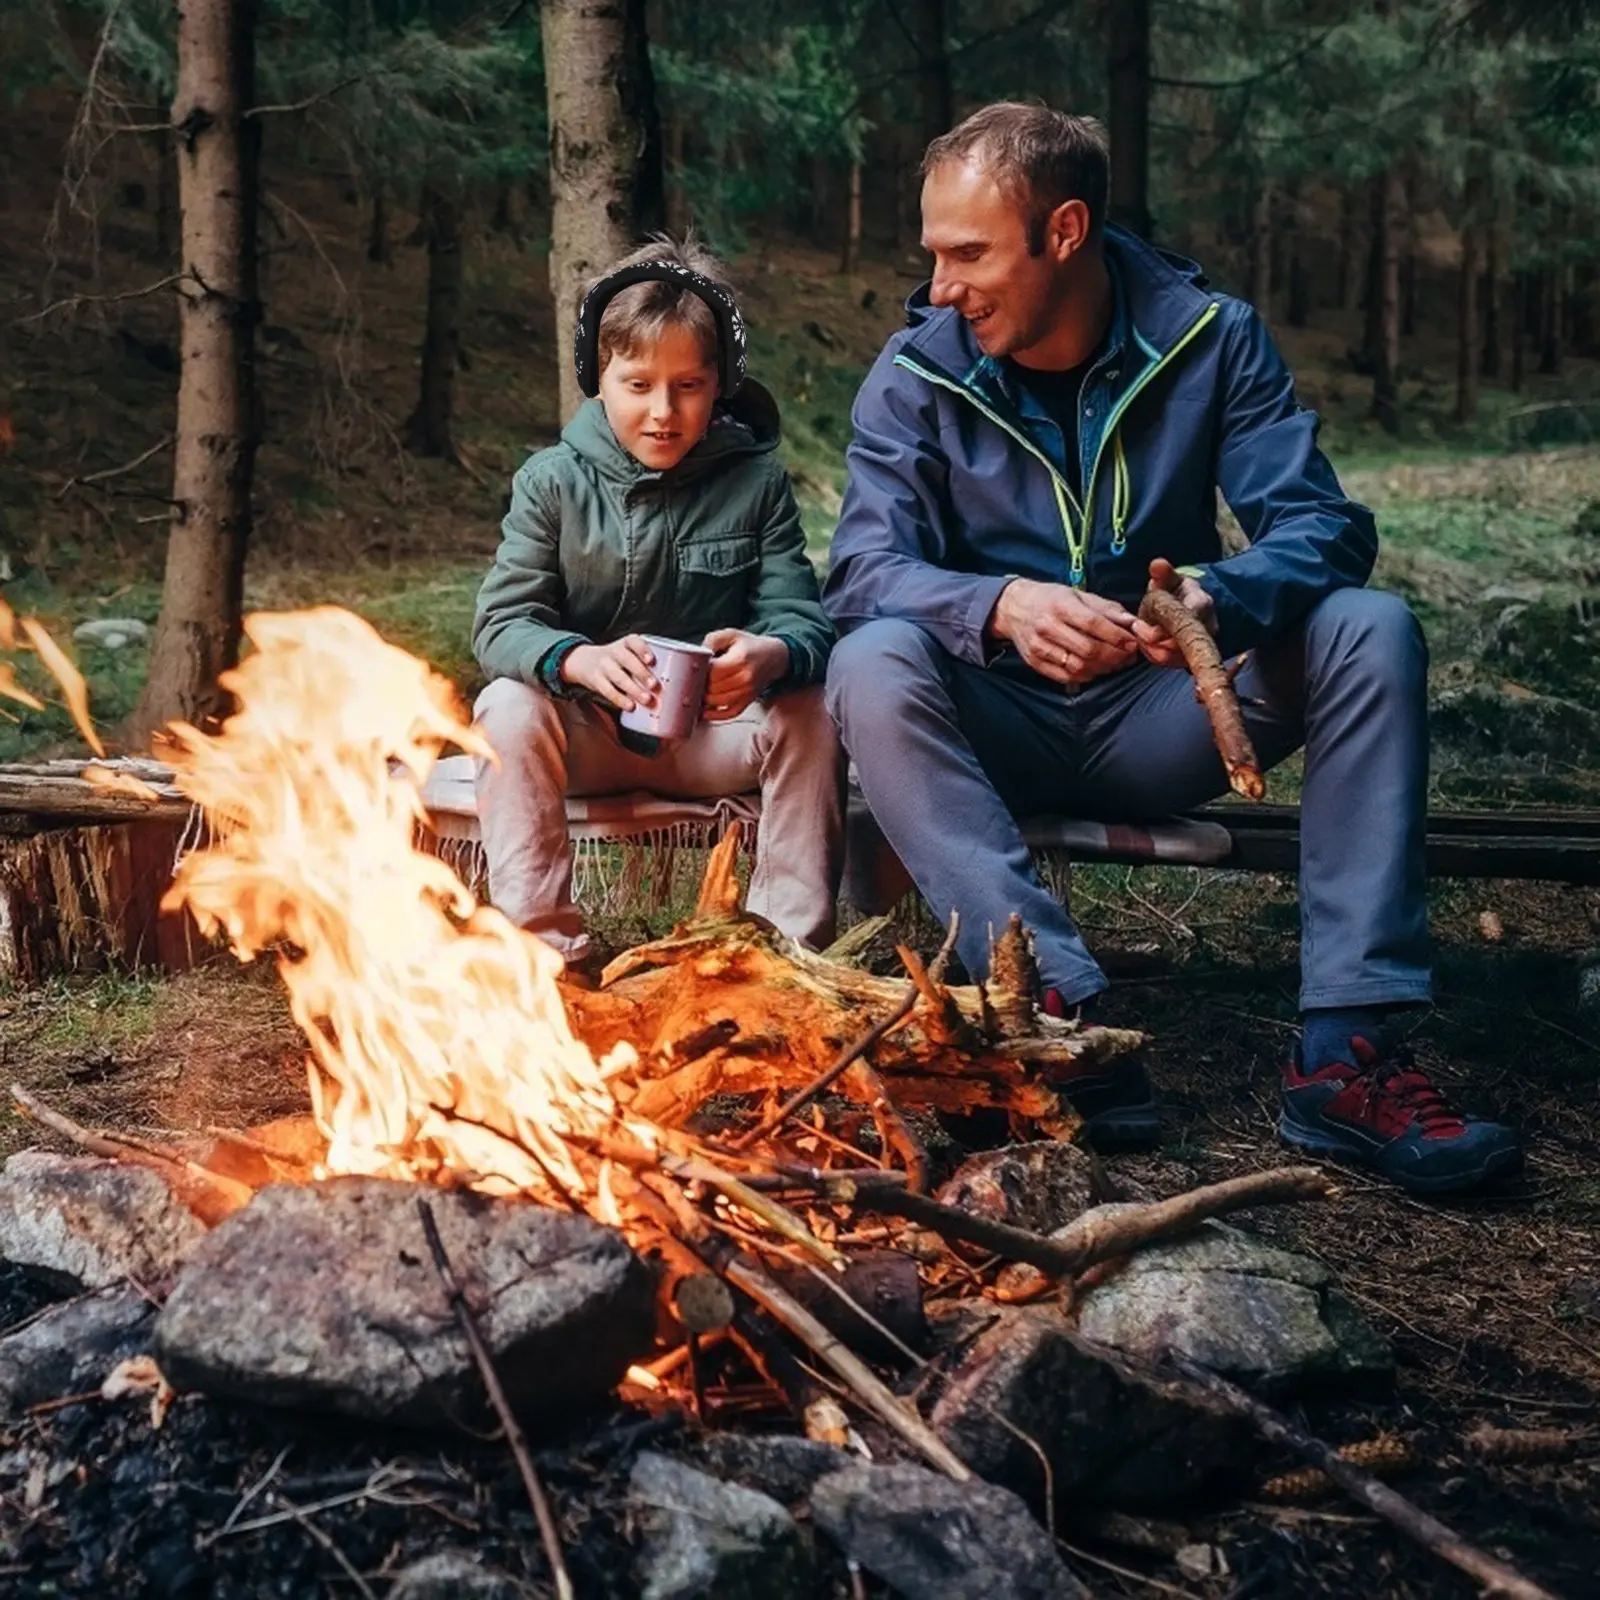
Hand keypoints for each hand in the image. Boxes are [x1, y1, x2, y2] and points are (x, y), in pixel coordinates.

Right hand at [560, 636, 658, 711]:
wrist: (585, 661)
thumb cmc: (618, 661)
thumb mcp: (628, 654)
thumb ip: (646, 665)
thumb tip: (673, 686)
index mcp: (626, 644)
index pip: (634, 642)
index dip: (643, 649)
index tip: (651, 660)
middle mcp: (614, 652)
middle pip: (627, 660)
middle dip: (641, 673)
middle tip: (654, 685)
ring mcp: (604, 666)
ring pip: (619, 677)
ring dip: (634, 689)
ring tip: (646, 699)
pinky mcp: (596, 680)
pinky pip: (608, 690)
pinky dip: (620, 699)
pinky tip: (630, 706)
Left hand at [701, 628, 789, 720]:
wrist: (774, 657)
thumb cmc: (750, 645)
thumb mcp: (731, 634)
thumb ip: (712, 641)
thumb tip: (697, 654)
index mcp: (740, 660)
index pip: (712, 672)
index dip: (699, 672)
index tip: (693, 669)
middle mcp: (745, 678)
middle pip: (713, 688)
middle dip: (698, 686)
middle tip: (690, 681)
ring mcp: (747, 692)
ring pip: (717, 702)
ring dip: (703, 700)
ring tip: (694, 693)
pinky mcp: (747, 701)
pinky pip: (728, 713)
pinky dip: (714, 715)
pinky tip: (704, 711)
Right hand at [988, 578, 1139, 684]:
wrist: (1014, 608)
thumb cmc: (1052, 600)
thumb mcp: (1079, 595)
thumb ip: (1107, 610)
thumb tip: (1134, 624)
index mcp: (1060, 605)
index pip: (1094, 624)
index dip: (1117, 636)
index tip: (1132, 642)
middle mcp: (1047, 627)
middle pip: (1088, 650)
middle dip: (1114, 656)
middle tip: (1128, 656)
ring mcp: (1039, 647)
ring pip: (1078, 666)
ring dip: (1103, 668)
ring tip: (1115, 663)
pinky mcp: (1035, 663)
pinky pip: (1066, 676)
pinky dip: (1086, 675)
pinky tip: (1096, 668)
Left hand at [1132, 558, 1217, 667]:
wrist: (1185, 607)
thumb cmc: (1175, 591)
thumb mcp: (1169, 579)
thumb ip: (1163, 574)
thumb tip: (1157, 564)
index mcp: (1201, 604)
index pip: (1187, 617)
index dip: (1162, 623)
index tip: (1140, 621)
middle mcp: (1205, 627)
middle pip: (1176, 643)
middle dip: (1150, 637)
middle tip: (1137, 626)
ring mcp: (1197, 644)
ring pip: (1170, 656)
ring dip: (1148, 647)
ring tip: (1139, 633)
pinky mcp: (1188, 658)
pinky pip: (1167, 663)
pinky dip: (1151, 654)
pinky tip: (1144, 643)